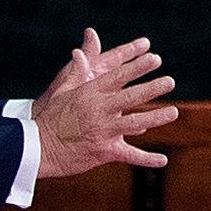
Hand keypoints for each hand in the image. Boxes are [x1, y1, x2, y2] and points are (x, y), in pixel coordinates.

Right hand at [33, 28, 176, 178]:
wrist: (37, 148)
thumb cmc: (50, 117)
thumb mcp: (62, 91)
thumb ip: (76, 71)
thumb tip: (79, 51)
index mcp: (90, 94)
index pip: (117, 77)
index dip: (137, 67)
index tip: (154, 58)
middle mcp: (99, 110)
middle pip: (130, 97)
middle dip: (152, 88)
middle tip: (170, 81)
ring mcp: (103, 131)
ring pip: (135, 123)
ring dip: (156, 118)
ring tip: (173, 112)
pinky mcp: (105, 151)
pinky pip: (130, 155)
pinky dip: (148, 158)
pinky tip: (163, 160)